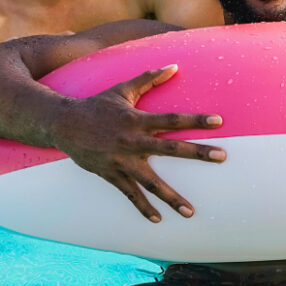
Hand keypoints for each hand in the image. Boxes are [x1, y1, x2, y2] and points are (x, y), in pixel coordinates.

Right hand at [51, 65, 225, 221]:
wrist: (63, 124)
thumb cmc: (97, 105)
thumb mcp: (123, 89)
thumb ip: (150, 79)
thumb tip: (174, 66)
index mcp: (138, 119)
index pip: (173, 119)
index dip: (196, 120)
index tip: (219, 122)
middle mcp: (133, 141)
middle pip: (171, 148)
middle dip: (198, 153)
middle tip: (222, 156)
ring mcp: (122, 161)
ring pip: (152, 182)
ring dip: (172, 197)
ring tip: (191, 212)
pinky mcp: (111, 175)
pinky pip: (130, 195)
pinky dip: (143, 208)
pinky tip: (157, 220)